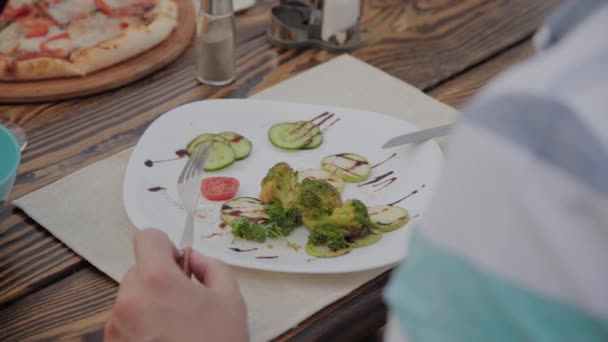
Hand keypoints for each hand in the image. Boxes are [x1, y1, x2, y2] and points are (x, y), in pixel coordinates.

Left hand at [104, 229, 247, 341]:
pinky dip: (140, 325)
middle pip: (138, 269)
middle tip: (182, 299)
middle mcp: (129, 300)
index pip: (146, 237)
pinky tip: (164, 339)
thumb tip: (193, 259)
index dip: (164, 244)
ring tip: (174, 326)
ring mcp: (117, 327)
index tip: (176, 261)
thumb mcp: (230, 296)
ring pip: (130, 297)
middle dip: (158, 278)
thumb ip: (210, 265)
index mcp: (157, 280)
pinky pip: (124, 322)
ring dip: (148, 303)